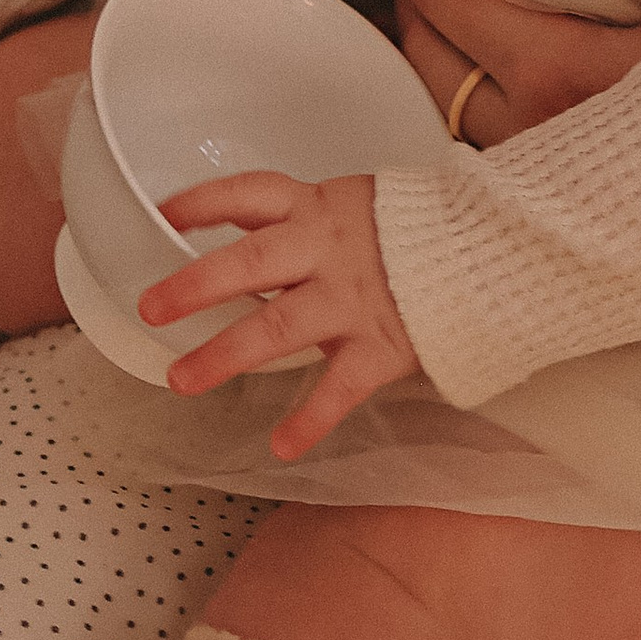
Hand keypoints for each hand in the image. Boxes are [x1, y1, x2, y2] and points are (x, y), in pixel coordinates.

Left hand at [140, 169, 418, 455]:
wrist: (490, 253)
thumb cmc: (414, 230)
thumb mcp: (350, 204)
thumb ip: (297, 220)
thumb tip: (233, 224)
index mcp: (318, 208)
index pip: (250, 194)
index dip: (203, 202)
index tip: (161, 214)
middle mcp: (327, 250)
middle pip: (250, 262)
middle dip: (195, 285)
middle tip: (150, 307)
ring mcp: (352, 300)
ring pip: (277, 328)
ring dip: (224, 355)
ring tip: (181, 381)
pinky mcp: (381, 345)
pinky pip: (338, 389)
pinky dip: (309, 420)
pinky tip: (280, 445)